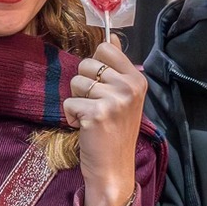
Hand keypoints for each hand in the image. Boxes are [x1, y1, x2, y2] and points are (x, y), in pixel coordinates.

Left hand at [64, 38, 145, 205]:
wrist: (114, 169)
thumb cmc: (116, 133)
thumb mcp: (124, 97)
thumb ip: (117, 67)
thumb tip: (111, 37)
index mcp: (137, 80)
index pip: (106, 48)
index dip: (96, 65)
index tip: (101, 84)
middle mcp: (129, 87)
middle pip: (87, 63)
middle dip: (83, 85)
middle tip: (95, 105)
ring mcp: (114, 100)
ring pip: (76, 82)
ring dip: (77, 100)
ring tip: (91, 117)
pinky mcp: (96, 114)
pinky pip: (69, 102)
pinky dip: (71, 116)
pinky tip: (84, 127)